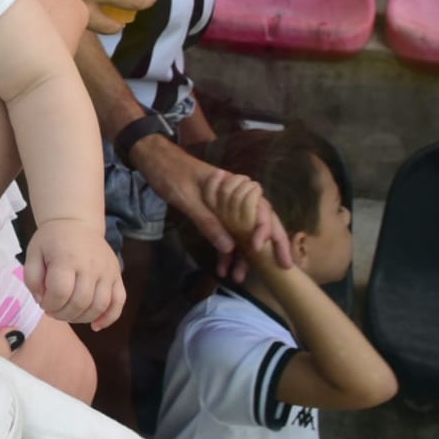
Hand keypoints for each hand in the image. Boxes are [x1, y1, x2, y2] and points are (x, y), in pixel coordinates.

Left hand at [23, 219, 125, 330]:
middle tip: (54, 311)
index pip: (60, 292)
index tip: (44, 303)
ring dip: (82, 318)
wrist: (76, 222)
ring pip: (100, 306)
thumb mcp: (33, 254)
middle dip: (63, 314)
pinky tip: (95, 326)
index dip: (50, 305)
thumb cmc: (51, 240)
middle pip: (81, 302)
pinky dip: (109, 318)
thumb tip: (43, 302)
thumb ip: (32, 279)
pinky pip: (119, 301)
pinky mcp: (117, 275)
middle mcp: (91, 265)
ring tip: (69, 314)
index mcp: (67, 258)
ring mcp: (107, 271)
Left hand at [128, 138, 293, 279]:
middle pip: (260, 222)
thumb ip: (208, 220)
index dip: (266, 229)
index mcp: (234, 186)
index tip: (260, 248)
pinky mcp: (215, 214)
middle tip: (284, 267)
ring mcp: (226, 207)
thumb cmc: (171, 173)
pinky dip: (225, 251)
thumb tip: (230, 247)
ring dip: (243, 255)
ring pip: (243, 232)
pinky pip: (226, 234)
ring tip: (239, 277)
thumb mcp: (187, 198)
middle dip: (271, 246)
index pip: (260, 208)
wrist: (154, 160)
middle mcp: (236, 197)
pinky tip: (223, 268)